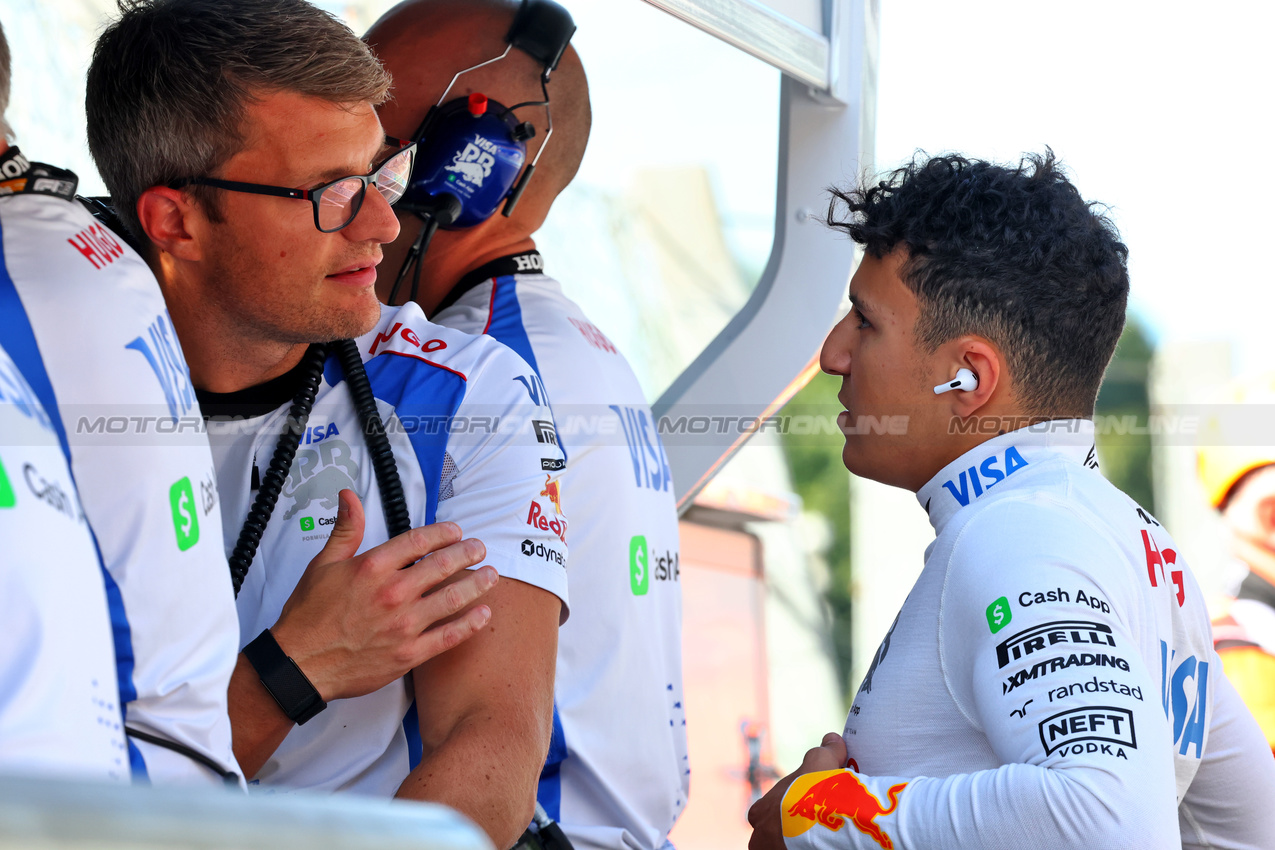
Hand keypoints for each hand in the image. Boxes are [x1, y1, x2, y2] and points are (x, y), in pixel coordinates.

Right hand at [270, 489, 495, 700]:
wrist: (300, 665)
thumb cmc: (309, 616)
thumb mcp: (323, 564)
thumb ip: (346, 529)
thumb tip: (350, 497)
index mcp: (373, 568)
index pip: (420, 541)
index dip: (443, 533)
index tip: (456, 531)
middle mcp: (393, 593)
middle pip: (443, 565)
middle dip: (467, 553)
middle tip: (480, 549)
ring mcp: (403, 624)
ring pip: (452, 598)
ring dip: (477, 584)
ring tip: (491, 575)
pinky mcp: (409, 653)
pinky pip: (448, 636)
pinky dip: (469, 624)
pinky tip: (483, 614)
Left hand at [748, 732, 849, 849]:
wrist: (821, 823)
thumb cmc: (814, 790)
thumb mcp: (821, 763)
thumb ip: (825, 751)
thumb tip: (832, 739)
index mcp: (761, 810)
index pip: (766, 810)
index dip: (785, 807)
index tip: (804, 806)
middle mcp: (760, 836)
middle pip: (773, 834)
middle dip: (790, 831)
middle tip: (815, 828)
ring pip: (782, 847)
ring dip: (800, 843)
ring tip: (822, 841)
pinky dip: (810, 849)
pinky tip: (827, 846)